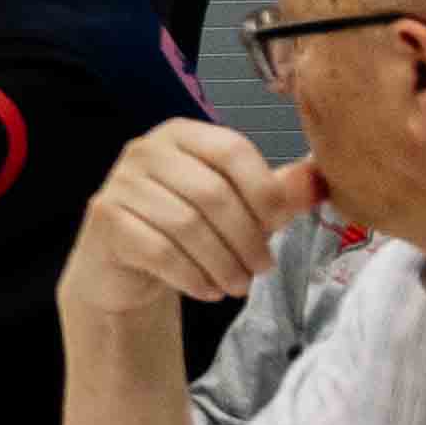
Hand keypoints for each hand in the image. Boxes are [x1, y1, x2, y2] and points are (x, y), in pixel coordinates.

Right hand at [61, 117, 310, 324]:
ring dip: (222, 263)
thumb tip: (320, 177)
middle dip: (246, 238)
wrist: (124, 264)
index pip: (232, 149)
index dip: (263, 189)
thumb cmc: (187, 228)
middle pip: (212, 193)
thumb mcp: (237, 207)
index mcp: (183, 134)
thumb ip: (275, 191)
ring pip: (186, 226)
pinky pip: (159, 251)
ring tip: (238, 285)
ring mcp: (120, 183)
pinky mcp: (106, 220)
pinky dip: (192, 277)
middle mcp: (146, 150)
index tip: (279, 225)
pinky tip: (207, 290)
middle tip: (262, 268)